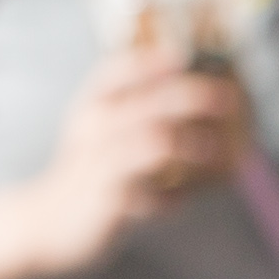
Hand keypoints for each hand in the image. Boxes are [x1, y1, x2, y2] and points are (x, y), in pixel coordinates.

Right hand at [8, 46, 247, 277]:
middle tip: (229, 99)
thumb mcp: (103, 130)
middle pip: (148, 104)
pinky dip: (174, 198)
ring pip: (151, 144)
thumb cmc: (91, 171)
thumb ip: (141, 109)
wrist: (49, 222)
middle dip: (192, 97)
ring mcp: (100, 165)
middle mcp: (95, 129)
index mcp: (93, 106)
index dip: (149, 62)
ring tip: (216, 152)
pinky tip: (184, 201)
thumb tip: (208, 96)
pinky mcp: (108, 202)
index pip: (116, 72)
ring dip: (190, 145)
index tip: (182, 57)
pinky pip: (149, 196)